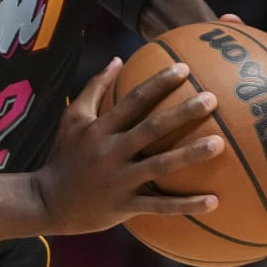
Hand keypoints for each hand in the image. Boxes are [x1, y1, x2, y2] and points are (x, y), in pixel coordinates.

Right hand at [32, 58, 222, 235]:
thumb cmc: (64, 155)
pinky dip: (185, 205)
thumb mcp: (72, 119)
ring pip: (159, 166)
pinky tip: (214, 201)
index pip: (133, 101)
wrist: (46, 201)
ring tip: (220, 144)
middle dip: (181, 113)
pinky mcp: (123, 206)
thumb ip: (94, 88)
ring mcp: (117, 180)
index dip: (158, 83)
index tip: (185, 69)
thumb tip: (118, 60)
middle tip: (211, 99)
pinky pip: (158, 206)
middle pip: (151, 129)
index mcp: (99, 129)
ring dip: (189, 155)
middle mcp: (109, 151)